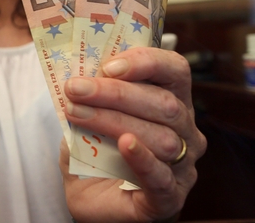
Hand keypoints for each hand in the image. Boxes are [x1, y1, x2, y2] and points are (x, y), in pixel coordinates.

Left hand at [61, 47, 206, 221]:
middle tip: (75, 88)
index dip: (146, 62)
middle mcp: (185, 133)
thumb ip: (90, 94)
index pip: (174, 71)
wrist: (88, 197)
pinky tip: (124, 144)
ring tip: (76, 113)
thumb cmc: (94, 150)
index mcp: (171, 102)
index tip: (108, 65)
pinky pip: (161, 177)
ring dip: (113, 120)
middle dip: (115, 93)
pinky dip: (143, 159)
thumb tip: (76, 73)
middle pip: (164, 104)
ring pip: (161, 137)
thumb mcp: (87, 114)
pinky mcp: (169, 198)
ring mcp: (182, 167)